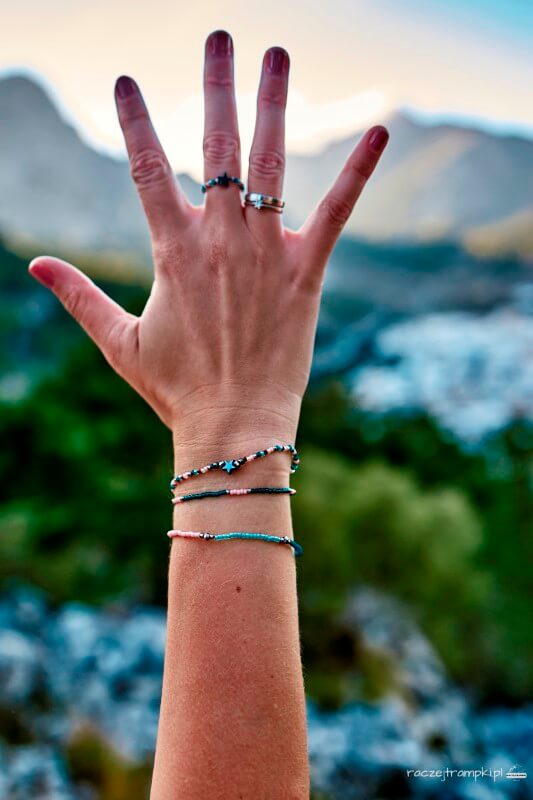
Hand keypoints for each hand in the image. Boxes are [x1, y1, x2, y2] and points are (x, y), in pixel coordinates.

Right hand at [29, 30, 387, 443]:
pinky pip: (336, 211)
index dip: (134, 121)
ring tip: (277, 55)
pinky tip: (378, 129)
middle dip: (216, 86)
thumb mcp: (119, 341)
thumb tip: (35, 263)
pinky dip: (357, 170)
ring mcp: (265, 252)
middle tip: (220, 37)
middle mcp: (218, 240)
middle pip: (215, 146)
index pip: (146, 169)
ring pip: (270, 163)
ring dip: (274, 104)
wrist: (234, 426)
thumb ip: (79, 295)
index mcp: (171, 252)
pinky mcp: (306, 272)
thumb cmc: (177, 389)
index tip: (123, 81)